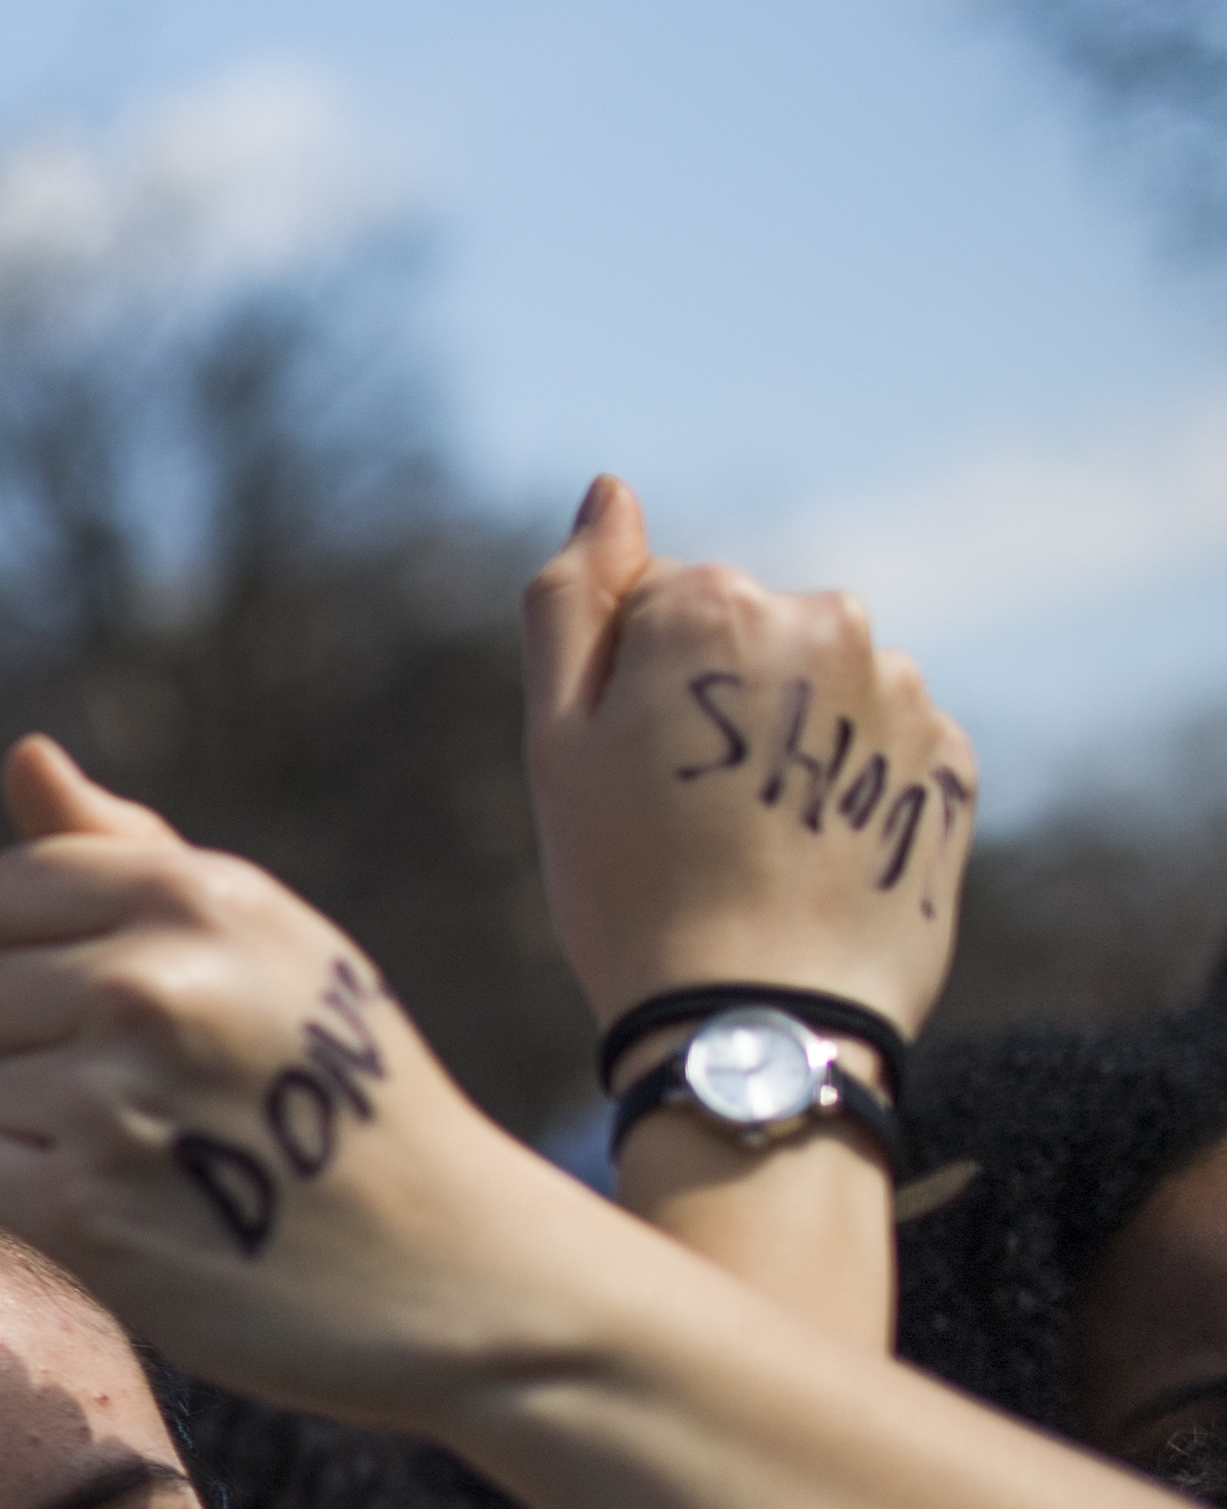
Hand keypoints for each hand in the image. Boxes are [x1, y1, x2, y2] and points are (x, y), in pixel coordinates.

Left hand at [0, 740, 590, 1427]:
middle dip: (65, 1042)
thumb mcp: (270, 944)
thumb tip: (24, 752)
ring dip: (68, 1132)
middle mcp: (151, 986)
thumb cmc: (351, 1091)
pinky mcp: (83, 1210)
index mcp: (199, 900)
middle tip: (186, 1092)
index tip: (149, 998)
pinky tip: (156, 1215)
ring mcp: (113, 1100)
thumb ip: (126, 851)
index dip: (62, 947)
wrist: (456, 1273)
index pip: (8, 888)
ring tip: (190, 1158)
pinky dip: (54, 1204)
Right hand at [519, 475, 976, 1056]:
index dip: (628, 686)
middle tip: (682, 814)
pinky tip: (811, 852)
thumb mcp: (555, 739)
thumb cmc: (628, 883)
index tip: (626, 771)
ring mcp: (900, 692)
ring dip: (786, 739)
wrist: (760, 1017)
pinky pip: (882, 743)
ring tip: (753, 841)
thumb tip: (608, 492)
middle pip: (749, 632)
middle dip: (715, 700)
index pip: (658, 598)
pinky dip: (846, 782)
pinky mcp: (952, 762)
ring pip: (820, 685)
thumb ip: (573, 600)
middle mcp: (825, 622)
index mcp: (713, 604)